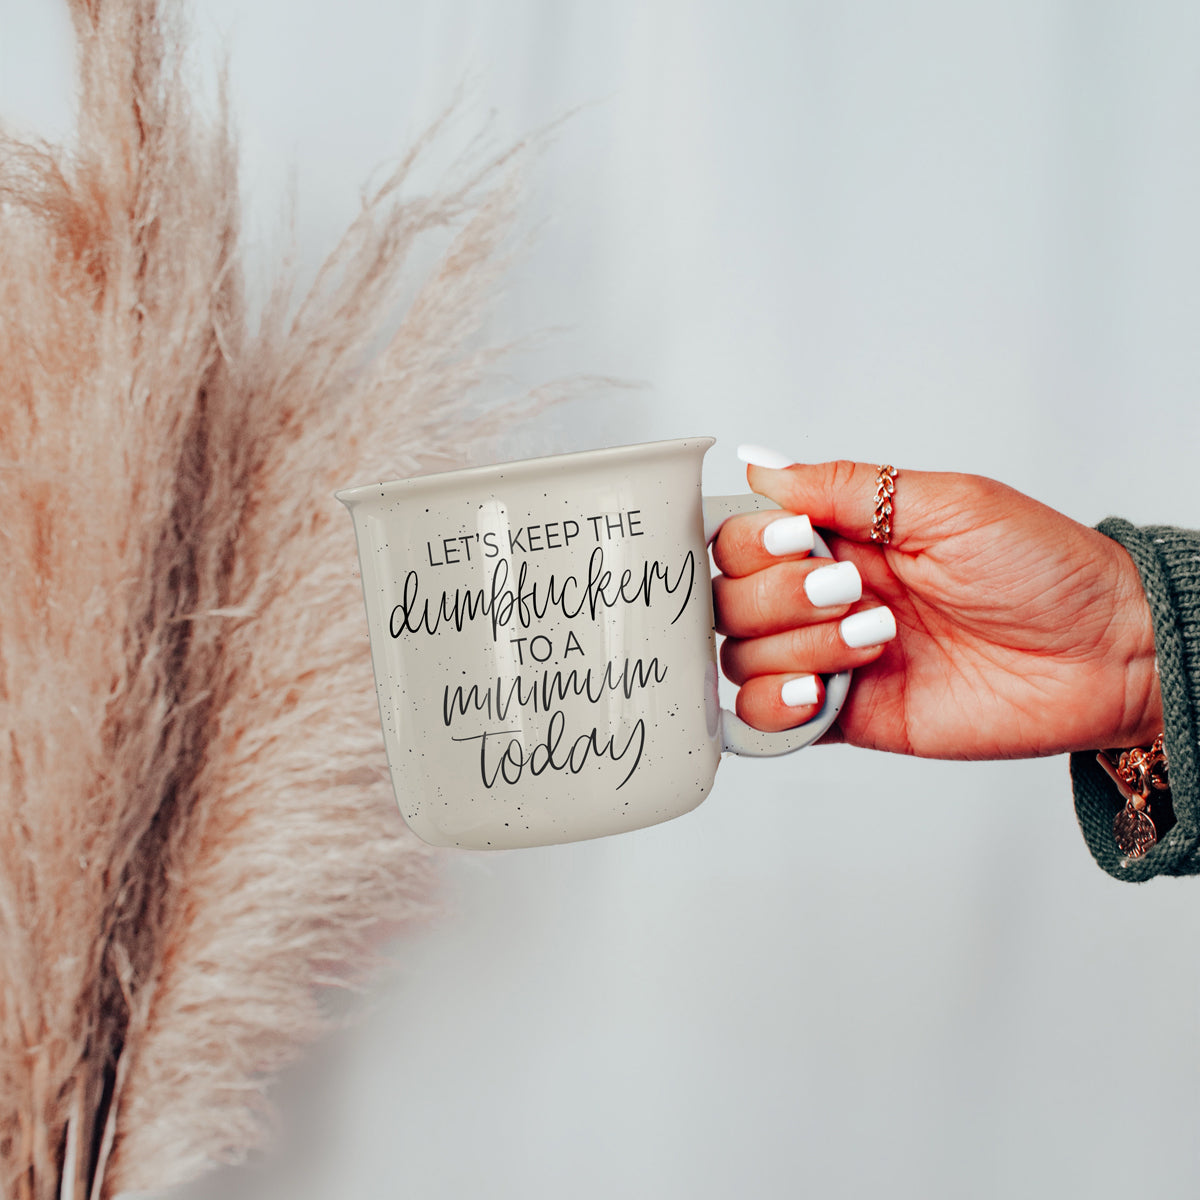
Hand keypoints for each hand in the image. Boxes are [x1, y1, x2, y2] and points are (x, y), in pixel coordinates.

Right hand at [711, 457, 1162, 758]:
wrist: (1106, 653)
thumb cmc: (1045, 568)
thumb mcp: (948, 503)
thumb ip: (845, 487)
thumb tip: (758, 464)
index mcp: (842, 537)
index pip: (742, 537)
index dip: (751, 542)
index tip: (797, 540)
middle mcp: (825, 596)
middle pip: (731, 599)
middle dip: (781, 595)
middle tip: (851, 591)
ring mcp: (832, 657)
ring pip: (743, 657)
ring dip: (798, 646)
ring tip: (878, 642)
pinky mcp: (847, 715)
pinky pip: (767, 720)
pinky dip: (775, 705)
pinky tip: (822, 689)